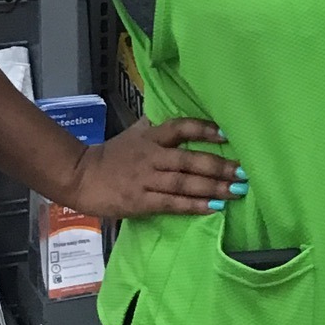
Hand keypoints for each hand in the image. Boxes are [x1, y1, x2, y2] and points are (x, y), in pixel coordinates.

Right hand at [66, 118, 243, 219]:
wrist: (80, 177)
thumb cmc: (112, 155)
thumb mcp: (134, 133)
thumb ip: (157, 126)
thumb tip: (183, 116)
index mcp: (151, 137)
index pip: (180, 128)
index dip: (204, 130)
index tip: (227, 135)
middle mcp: (151, 156)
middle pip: (190, 160)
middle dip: (220, 167)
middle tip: (244, 172)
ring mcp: (146, 179)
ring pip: (185, 183)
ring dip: (213, 188)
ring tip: (236, 191)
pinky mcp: (140, 201)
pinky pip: (172, 203)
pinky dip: (193, 205)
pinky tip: (213, 207)